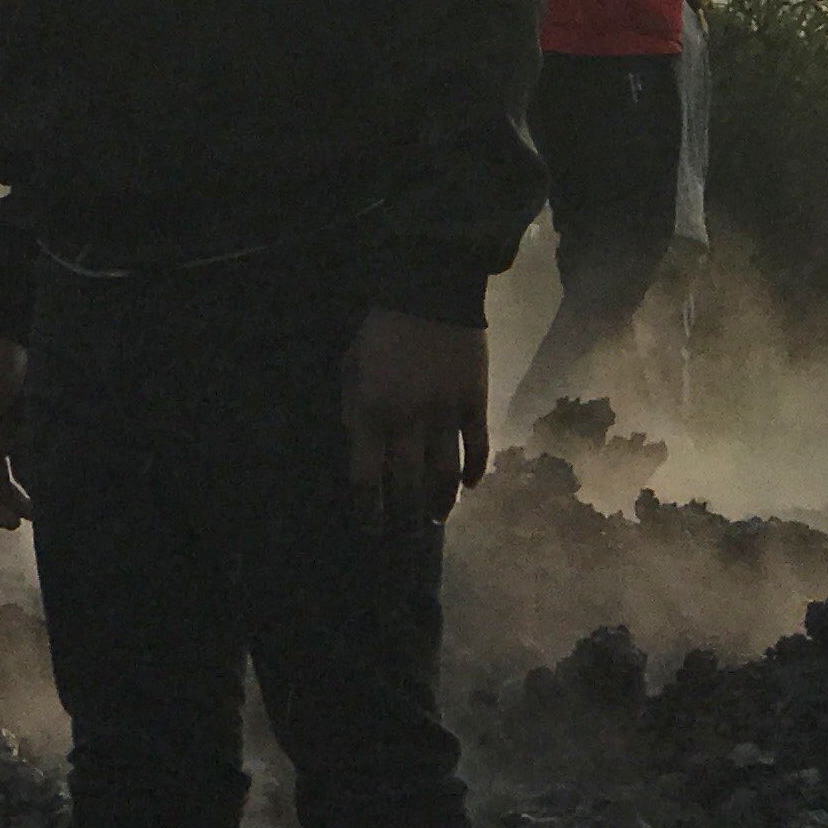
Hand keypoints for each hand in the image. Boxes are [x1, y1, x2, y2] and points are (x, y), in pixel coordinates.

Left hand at [343, 309, 488, 528]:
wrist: (428, 293)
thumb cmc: (380, 332)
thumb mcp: (350, 369)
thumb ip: (353, 412)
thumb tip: (361, 452)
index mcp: (370, 413)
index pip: (365, 479)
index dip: (366, 511)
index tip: (369, 528)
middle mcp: (408, 422)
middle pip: (407, 485)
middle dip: (405, 516)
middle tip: (407, 535)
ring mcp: (446, 414)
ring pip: (446, 474)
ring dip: (441, 502)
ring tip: (436, 517)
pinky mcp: (475, 402)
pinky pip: (478, 447)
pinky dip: (476, 471)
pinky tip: (471, 486)